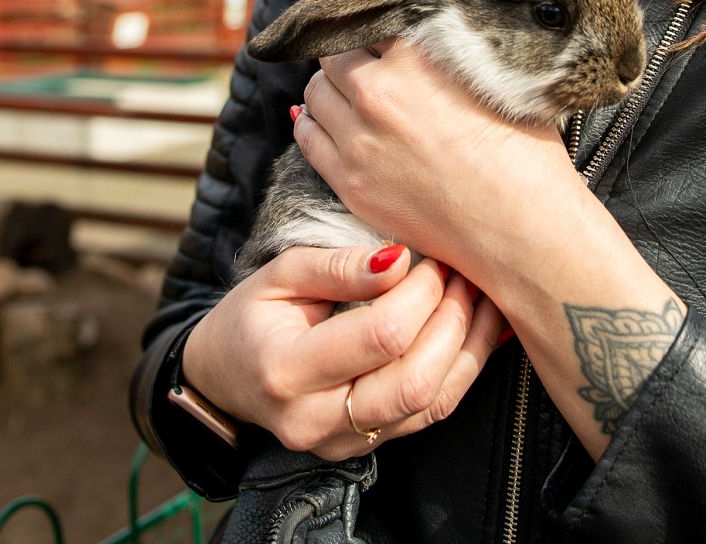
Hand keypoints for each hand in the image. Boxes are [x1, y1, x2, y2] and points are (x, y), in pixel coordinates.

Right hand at [182, 244, 505, 459]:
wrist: (225, 379)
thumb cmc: (253, 317)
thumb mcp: (279, 275)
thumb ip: (337, 267)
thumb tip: (400, 260)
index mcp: (285, 370)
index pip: (380, 335)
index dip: (420, 293)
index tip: (430, 259)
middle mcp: (314, 418)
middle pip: (414, 380)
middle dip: (452, 319)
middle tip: (462, 275)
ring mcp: (344, 441)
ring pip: (433, 402)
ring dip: (469, 345)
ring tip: (480, 297)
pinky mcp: (369, 447)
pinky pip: (433, 412)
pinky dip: (465, 368)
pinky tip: (480, 330)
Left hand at [294, 40, 586, 292]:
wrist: (522, 230)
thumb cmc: (527, 159)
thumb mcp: (504, 86)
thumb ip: (460, 55)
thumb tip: (446, 34)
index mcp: (418, 57)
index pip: (374, 21)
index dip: (381, 31)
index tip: (387, 40)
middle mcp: (379, 91)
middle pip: (335, 54)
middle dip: (351, 57)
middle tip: (369, 68)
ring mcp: (358, 138)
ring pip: (315, 92)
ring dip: (330, 88)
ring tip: (350, 96)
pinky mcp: (349, 180)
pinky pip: (307, 136)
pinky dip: (313, 123)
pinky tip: (330, 124)